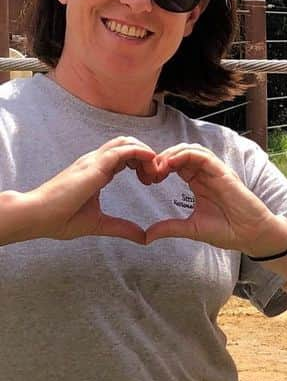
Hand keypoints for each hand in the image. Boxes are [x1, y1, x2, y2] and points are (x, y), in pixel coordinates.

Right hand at [19, 136, 157, 244]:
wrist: (37, 216)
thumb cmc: (60, 219)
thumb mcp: (100, 224)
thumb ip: (122, 228)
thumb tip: (143, 238)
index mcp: (97, 171)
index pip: (125, 155)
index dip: (142, 164)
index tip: (150, 182)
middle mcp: (96, 161)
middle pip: (128, 144)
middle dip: (147, 156)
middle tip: (156, 177)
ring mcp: (95, 161)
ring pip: (127, 142)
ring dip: (146, 153)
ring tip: (153, 174)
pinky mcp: (95, 165)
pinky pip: (124, 150)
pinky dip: (142, 153)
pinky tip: (151, 164)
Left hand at [142, 143, 286, 255]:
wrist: (250, 235)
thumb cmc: (227, 231)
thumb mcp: (191, 228)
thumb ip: (170, 228)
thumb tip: (146, 237)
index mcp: (199, 183)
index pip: (176, 164)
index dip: (159, 167)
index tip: (147, 180)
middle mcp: (206, 174)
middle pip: (181, 152)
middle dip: (162, 157)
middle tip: (148, 171)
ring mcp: (215, 172)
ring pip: (191, 149)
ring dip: (172, 153)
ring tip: (159, 166)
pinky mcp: (223, 173)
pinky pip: (202, 155)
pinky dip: (185, 155)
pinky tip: (171, 164)